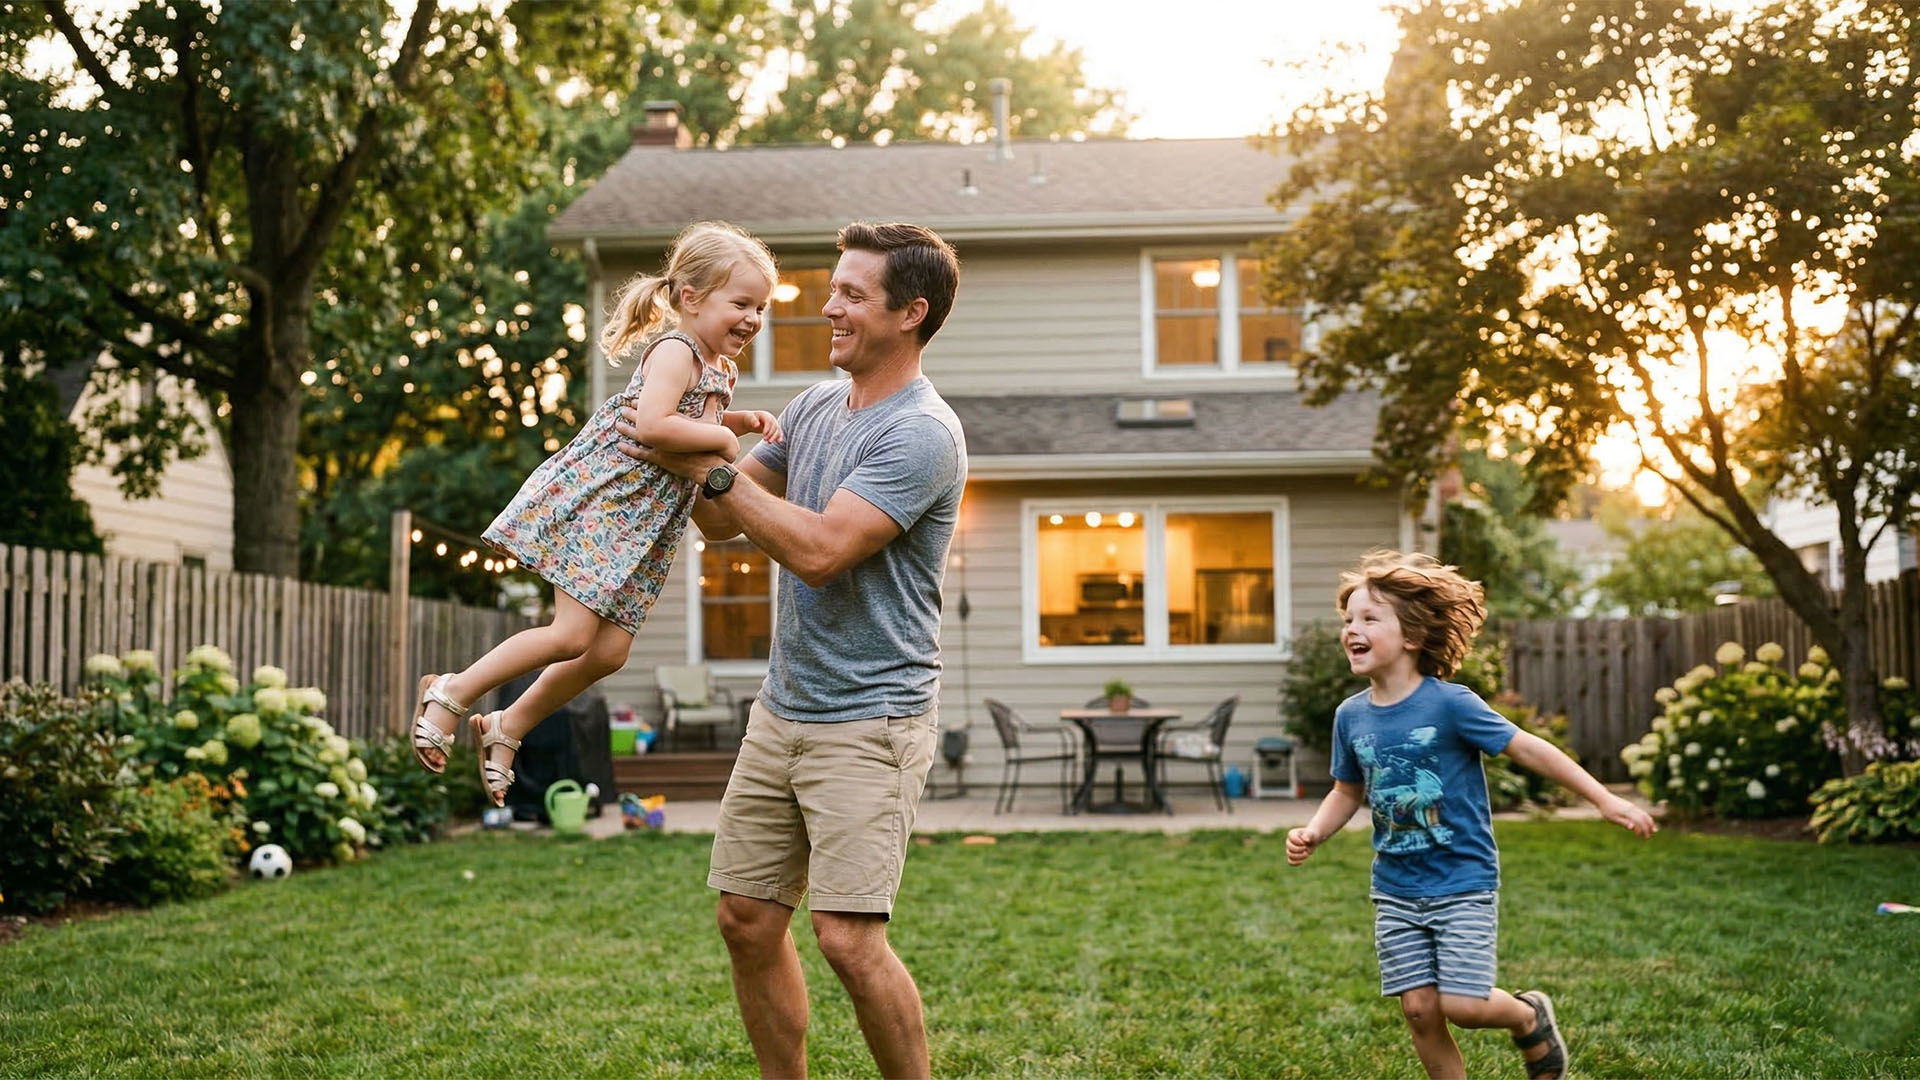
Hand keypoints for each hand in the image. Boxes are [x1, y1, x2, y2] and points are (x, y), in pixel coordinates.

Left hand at [615, 408, 733, 480]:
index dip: (642, 404)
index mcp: (674, 421)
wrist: (708, 464)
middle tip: (621, 408)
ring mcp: (660, 445)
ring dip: (626, 429)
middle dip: (631, 414)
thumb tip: (715, 394)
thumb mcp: (711, 423)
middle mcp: (664, 432)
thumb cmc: (710, 444)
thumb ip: (711, 407)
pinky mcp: (659, 458)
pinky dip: (629, 450)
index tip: (632, 400)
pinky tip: (619, 445)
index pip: (654, 409)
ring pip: (638, 435)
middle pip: (643, 420)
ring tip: (617, 424)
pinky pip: (640, 454)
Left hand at [734, 409, 781, 442]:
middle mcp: (771, 419)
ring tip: (769, 442)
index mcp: (765, 415)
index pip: (769, 421)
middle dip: (771, 434)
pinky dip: (779, 437)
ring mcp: (773, 424)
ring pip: (777, 430)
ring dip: (775, 437)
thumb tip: (757, 425)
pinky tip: (779, 442)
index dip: (768, 428)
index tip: (764, 434)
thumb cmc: (749, 418)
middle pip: (774, 426)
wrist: (750, 421)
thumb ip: (753, 421)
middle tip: (765, 440)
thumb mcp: (749, 418)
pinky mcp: (774, 429)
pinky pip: (778, 433)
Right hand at [1285, 826, 1321, 865]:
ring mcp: (1290, 849)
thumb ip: (1307, 835)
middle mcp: (1289, 841)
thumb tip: (1306, 840)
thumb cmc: (1311, 835)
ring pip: (1290, 855)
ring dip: (1299, 856)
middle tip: (1306, 848)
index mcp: (1292, 834)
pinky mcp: (1292, 856)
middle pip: (1290, 847)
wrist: (1313, 840)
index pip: (1292, 838)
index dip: (1299, 842)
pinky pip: (1290, 861)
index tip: (1305, 842)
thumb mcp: (1311, 833)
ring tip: (1307, 854)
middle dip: (1299, 850)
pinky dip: (1295, 863)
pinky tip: (1302, 862)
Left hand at [1600, 793, 1657, 837]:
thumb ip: (1624, 823)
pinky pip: (1641, 812)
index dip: (1645, 830)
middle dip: (1650, 827)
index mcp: (1628, 812)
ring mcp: (1632, 806)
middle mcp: (1633, 808)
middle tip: (1650, 835)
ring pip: (1645, 814)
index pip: (1641, 822)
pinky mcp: (1631, 806)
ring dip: (1649, 822)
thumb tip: (1633, 828)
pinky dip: (1645, 818)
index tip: (1646, 837)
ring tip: (1652, 830)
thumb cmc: (1607, 810)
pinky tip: (1644, 823)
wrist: (1603, 798)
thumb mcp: (1613, 819)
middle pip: (1646, 817)